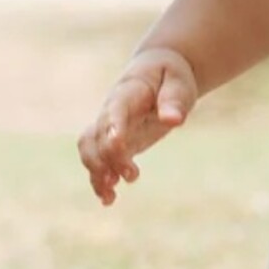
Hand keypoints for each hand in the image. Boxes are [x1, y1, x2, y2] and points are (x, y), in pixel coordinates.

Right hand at [78, 48, 197, 205]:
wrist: (156, 70)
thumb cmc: (170, 75)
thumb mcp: (179, 82)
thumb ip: (175, 100)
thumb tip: (174, 120)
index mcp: (127, 93)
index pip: (114, 112)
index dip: (113, 129)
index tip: (118, 146)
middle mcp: (111, 111)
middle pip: (97, 135)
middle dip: (108, 158)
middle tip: (131, 176)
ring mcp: (109, 127)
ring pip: (90, 150)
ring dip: (96, 173)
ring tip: (109, 197)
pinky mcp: (114, 141)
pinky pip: (98, 159)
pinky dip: (99, 179)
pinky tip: (108, 199)